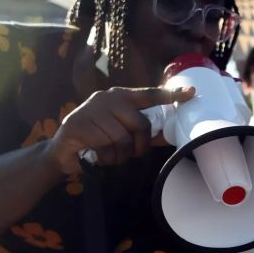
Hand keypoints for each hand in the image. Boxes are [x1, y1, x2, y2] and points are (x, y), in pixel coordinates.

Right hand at [44, 86, 194, 173]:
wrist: (62, 151)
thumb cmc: (97, 141)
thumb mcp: (121, 132)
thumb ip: (142, 131)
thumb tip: (168, 134)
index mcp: (121, 97)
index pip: (149, 94)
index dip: (170, 95)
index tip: (191, 93)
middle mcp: (108, 98)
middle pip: (141, 124)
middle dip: (139, 146)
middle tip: (129, 153)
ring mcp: (92, 109)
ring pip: (123, 139)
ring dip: (119, 156)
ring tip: (109, 155)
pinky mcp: (80, 124)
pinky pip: (105, 147)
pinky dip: (106, 158)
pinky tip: (97, 156)